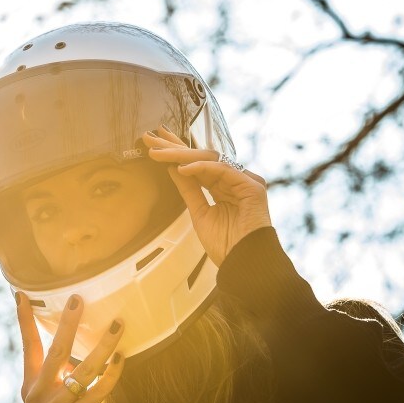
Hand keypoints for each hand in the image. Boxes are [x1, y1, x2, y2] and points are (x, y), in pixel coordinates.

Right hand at [16, 293, 125, 402]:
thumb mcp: (45, 399)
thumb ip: (53, 375)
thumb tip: (70, 345)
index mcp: (30, 384)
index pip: (27, 346)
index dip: (24, 320)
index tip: (22, 295)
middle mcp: (39, 393)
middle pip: (56, 351)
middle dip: (67, 324)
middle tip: (77, 300)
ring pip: (83, 368)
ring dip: (103, 345)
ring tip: (116, 325)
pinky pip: (98, 390)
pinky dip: (112, 373)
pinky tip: (121, 359)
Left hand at [143, 126, 271, 265]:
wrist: (243, 263)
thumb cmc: (225, 245)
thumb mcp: (198, 212)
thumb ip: (188, 189)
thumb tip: (173, 168)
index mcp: (223, 187)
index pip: (196, 164)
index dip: (176, 152)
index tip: (154, 144)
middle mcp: (234, 180)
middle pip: (202, 157)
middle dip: (175, 147)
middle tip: (151, 139)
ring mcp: (245, 181)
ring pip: (210, 159)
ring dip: (182, 154)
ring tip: (159, 153)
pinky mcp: (252, 186)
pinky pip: (223, 169)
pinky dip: (201, 167)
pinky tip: (181, 168)